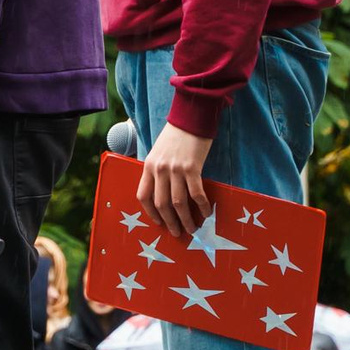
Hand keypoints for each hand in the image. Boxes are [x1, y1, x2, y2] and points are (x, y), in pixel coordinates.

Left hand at [136, 124, 213, 238]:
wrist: (191, 117)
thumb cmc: (176, 135)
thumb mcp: (158, 152)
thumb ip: (157, 170)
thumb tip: (162, 191)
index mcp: (149, 166)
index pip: (143, 196)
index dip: (151, 212)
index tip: (158, 222)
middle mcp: (160, 170)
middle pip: (161, 203)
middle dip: (170, 222)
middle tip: (177, 233)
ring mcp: (175, 169)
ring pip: (178, 203)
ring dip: (186, 219)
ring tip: (192, 229)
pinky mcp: (192, 168)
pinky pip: (196, 193)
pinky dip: (202, 206)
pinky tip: (206, 213)